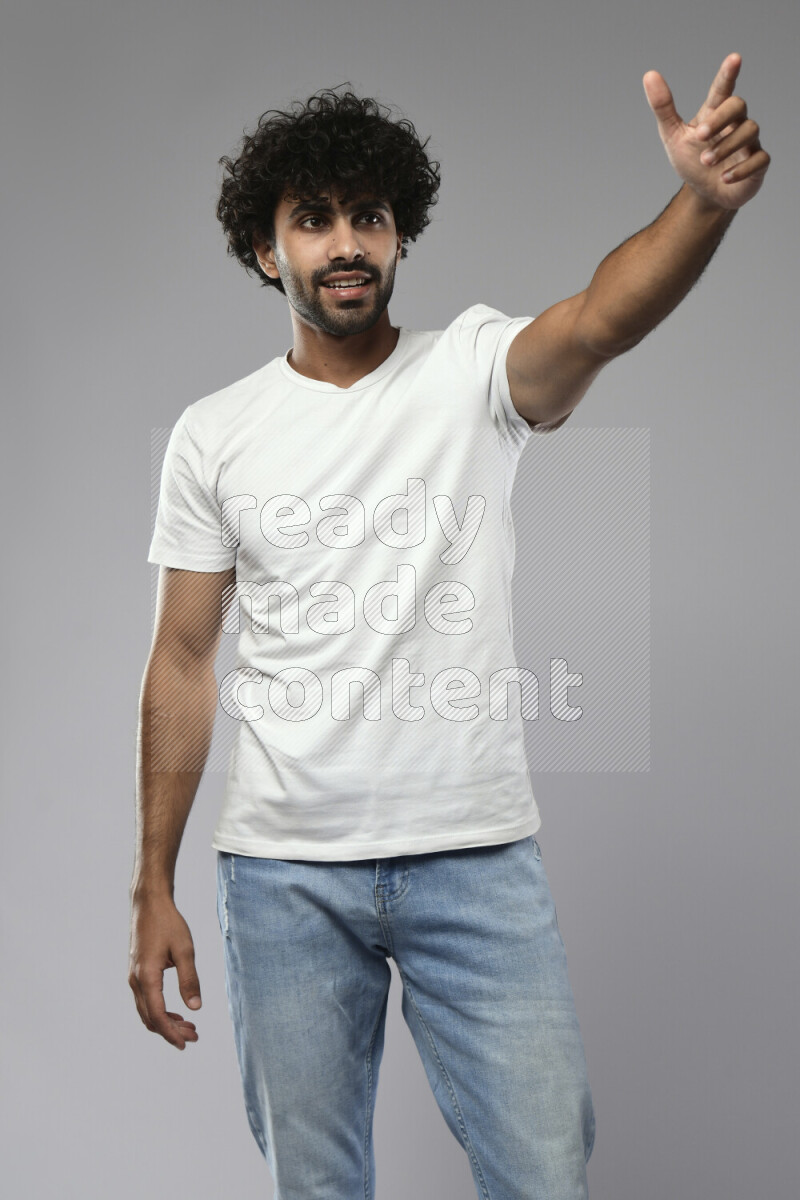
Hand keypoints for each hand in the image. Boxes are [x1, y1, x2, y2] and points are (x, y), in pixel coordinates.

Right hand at [129, 896, 201, 1049]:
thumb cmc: (168, 923)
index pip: (158, 1016)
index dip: (171, 1034)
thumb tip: (196, 1008)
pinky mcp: (137, 973)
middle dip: (171, 1032)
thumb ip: (189, 979)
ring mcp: (134, 977)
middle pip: (151, 1018)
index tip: (186, 1044)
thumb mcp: (185, 950)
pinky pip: (146, 1001)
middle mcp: (136, 981)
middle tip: (194, 1036)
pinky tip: (176, 1012)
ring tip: (189, 1027)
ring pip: (147, 1011)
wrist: (148, 904)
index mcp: (147, 978)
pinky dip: (160, 1011)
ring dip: (166, 1023)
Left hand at [643, 52, 769, 210]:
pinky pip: (760, 159)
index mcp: (714, 114)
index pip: (722, 90)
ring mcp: (749, 143)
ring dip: (726, 146)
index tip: (734, 58)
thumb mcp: (673, 135)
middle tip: (700, 136)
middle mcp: (735, 124)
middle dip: (720, 119)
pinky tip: (725, 177)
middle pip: (738, 106)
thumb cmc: (692, 161)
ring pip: (749, 131)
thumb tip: (649, 74)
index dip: (728, 74)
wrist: (705, 194)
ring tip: (705, 161)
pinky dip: (742, 169)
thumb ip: (663, 108)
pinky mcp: (757, 164)